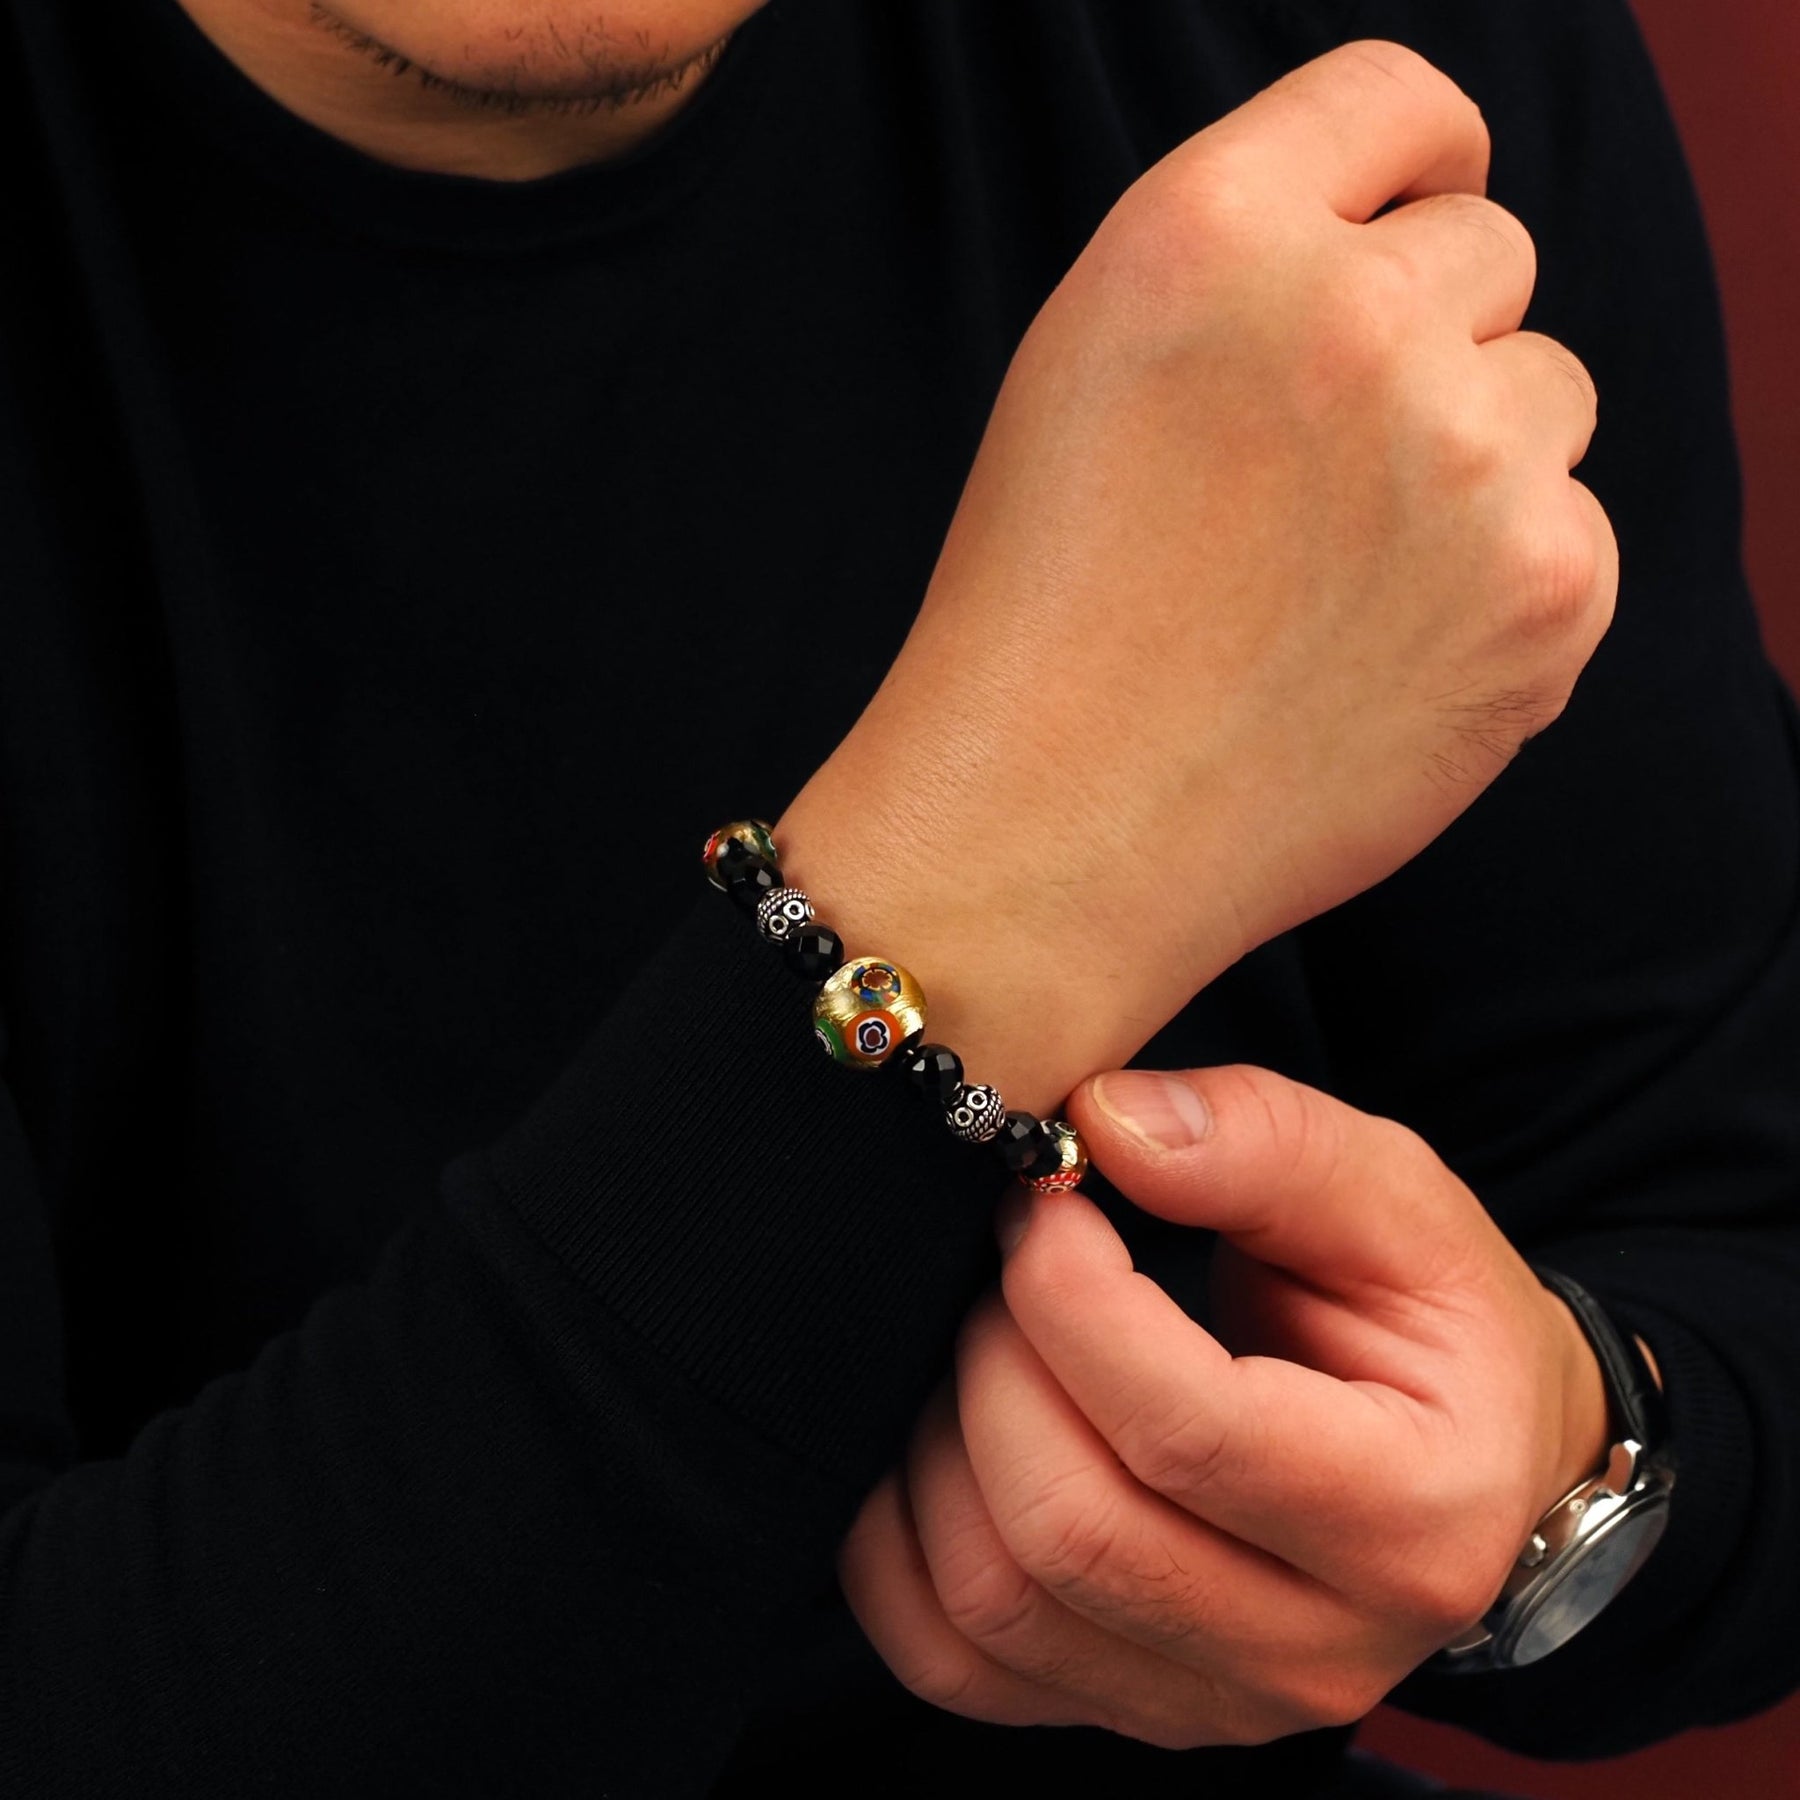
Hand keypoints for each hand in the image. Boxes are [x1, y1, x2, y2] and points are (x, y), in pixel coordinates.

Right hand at [778, 38, 1616, 1113]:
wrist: (1048, 840)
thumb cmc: (1043, 620)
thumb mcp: (1090, 374)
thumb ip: (1258, 270)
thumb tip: (1431, 254)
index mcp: (1210, 234)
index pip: (1397, 99)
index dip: (1415, 161)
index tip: (1414, 214)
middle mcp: (1353, 316)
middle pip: (1488, 253)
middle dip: (1424, 341)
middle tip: (1317, 478)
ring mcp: (1467, 456)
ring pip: (1546, 396)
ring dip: (1472, 465)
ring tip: (1336, 587)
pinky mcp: (1546, 591)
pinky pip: (1575, 532)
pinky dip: (1501, 590)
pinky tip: (1381, 662)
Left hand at [837, 1063, 1612, 1747]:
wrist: (1473, 1463)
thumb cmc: (1433, 1318)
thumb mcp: (1394, 1196)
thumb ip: (1262, 1143)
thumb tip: (1105, 1123)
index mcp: (1412, 1514)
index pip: (1186, 1431)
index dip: (1070, 1298)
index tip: (1044, 1199)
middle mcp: (1316, 1647)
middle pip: (1071, 1528)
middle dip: (993, 1362)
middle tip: (1006, 1261)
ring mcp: (1216, 1701)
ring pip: (990, 1602)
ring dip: (935, 1444)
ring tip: (979, 1337)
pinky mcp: (1131, 1710)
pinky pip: (954, 1659)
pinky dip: (896, 1547)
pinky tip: (933, 1438)